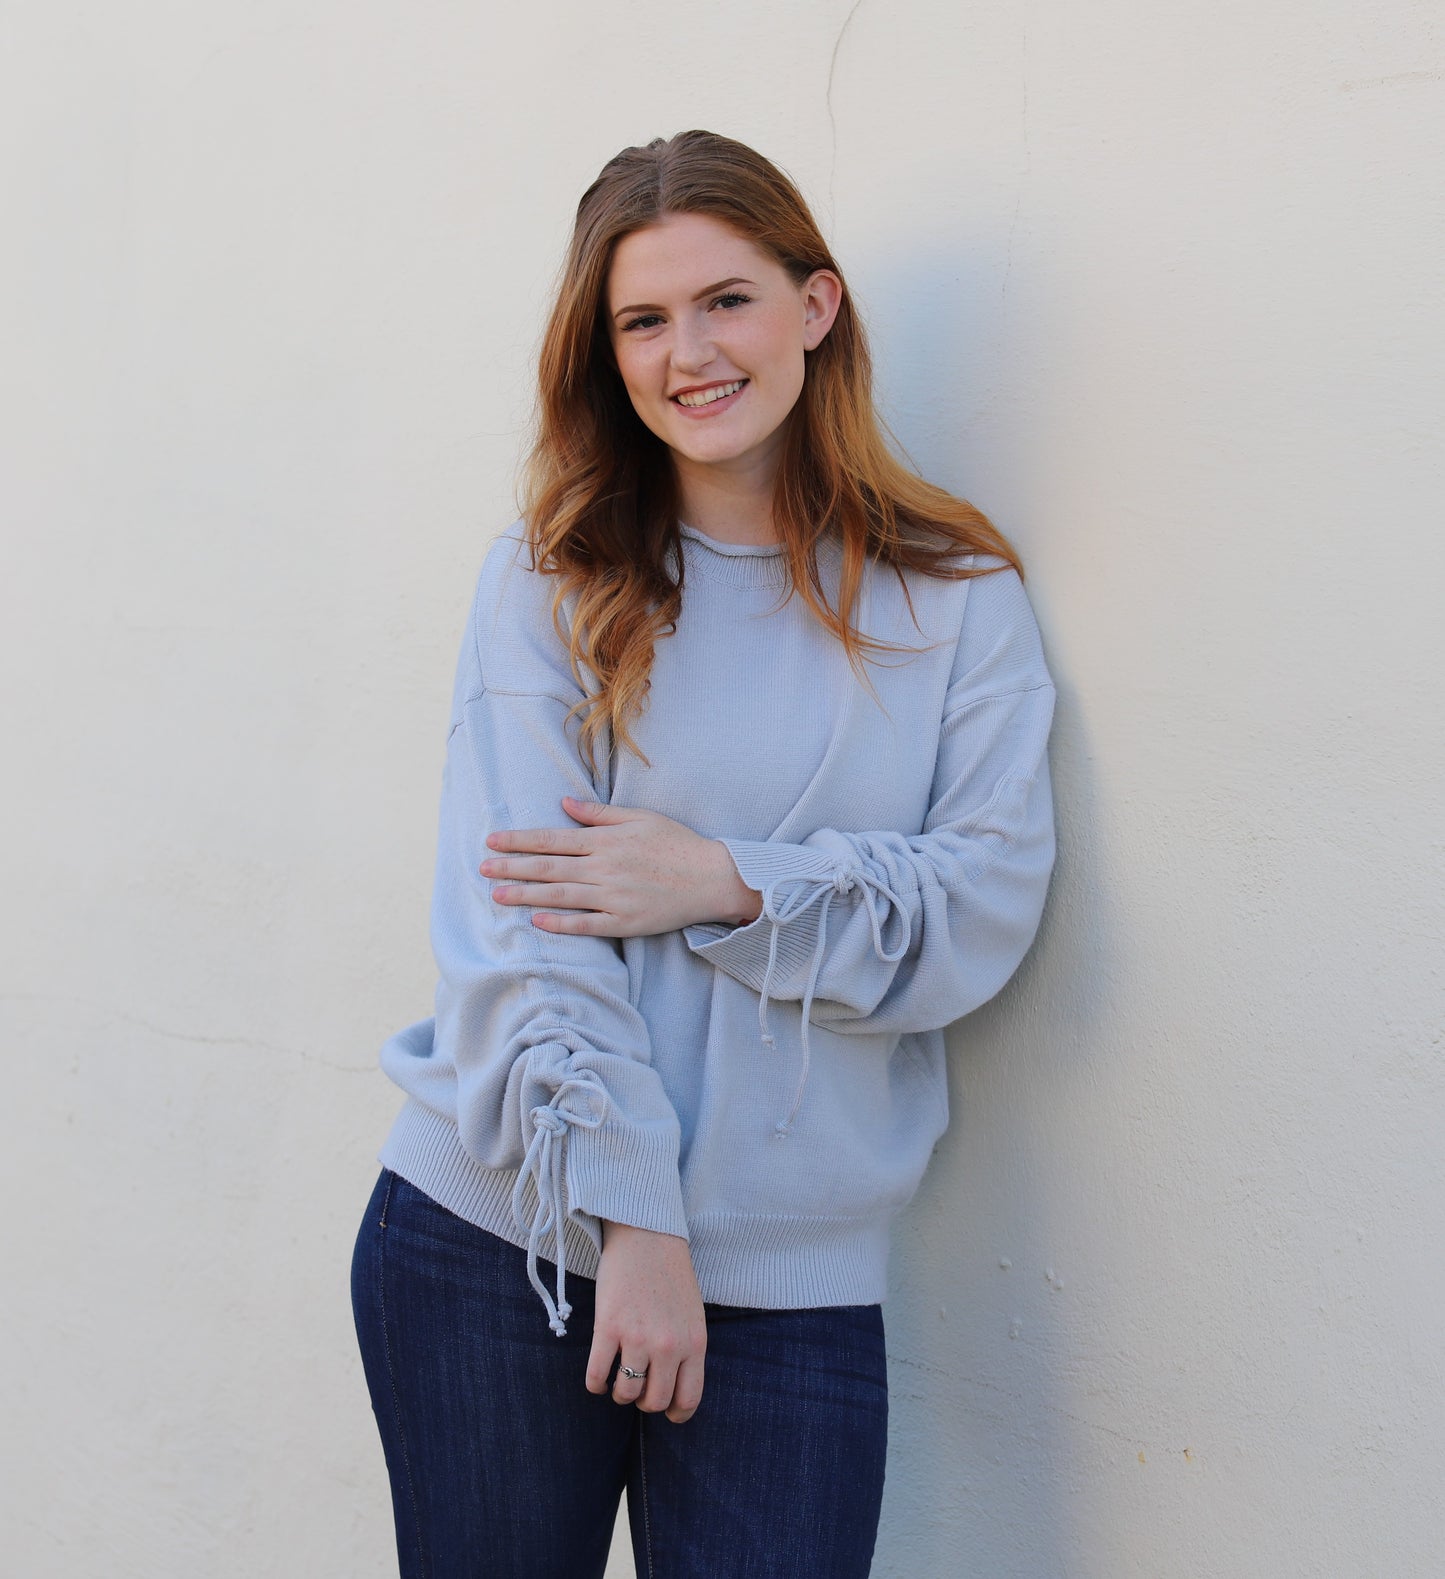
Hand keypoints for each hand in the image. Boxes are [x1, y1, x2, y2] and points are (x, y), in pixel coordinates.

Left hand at [480, 797, 761, 937]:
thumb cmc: (676, 844)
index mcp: (606, 841)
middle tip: (482, 870)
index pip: (552, 840)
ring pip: (560, 896)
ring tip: (498, 896)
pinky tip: (537, 922)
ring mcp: (613, 898)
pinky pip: (586, 924)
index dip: (519, 841)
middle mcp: (604, 868)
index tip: (492, 842)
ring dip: (526, 896)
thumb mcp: (639, 818)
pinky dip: (560, 924)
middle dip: (512, 869)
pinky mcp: (624, 923)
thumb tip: (563, 804)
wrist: (712, 878)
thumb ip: (598, 814)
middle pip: (548, 868)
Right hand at [586, 1222, 706, 1423]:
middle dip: (644, 1401)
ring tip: (617, 1380)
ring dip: (619, 1393)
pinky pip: (597, 1376)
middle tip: (638, 1388)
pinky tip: (598, 1377)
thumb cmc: (670, 1275)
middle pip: (654, 1401)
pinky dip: (595, 1384)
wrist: (647, 1235)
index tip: (666, 1411)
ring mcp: (637, 1338)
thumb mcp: (692, 1315)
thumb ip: (686, 1350)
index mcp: (694, 1342)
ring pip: (625, 1393)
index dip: (675, 1413)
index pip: (688, 1399)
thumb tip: (673, 1387)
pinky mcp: (608, 1327)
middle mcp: (668, 1346)